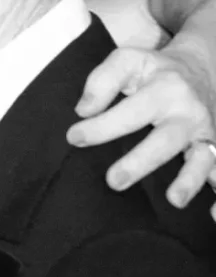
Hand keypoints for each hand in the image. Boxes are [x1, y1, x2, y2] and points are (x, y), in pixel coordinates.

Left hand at [67, 46, 215, 217]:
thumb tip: (84, 111)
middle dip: (140, 162)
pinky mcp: (214, 148)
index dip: (101, 127)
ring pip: (201, 159)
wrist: (201, 68)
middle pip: (165, 141)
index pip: (130, 112)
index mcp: (165, 89)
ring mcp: (204, 133)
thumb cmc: (153, 68)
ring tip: (174, 200)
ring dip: (189, 181)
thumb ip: (102, 81)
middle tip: (113, 181)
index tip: (74, 138)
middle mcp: (188, 113)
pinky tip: (212, 216)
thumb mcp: (127, 60)